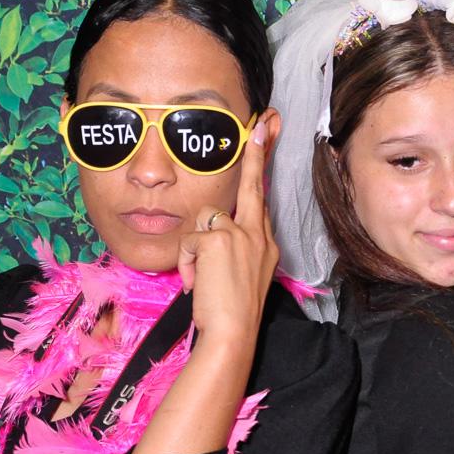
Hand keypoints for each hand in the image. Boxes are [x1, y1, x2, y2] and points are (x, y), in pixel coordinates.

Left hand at [177, 110, 282, 345]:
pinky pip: (189, 241)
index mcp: (264, 244)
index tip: (266, 133)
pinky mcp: (219, 239)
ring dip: (194, 249)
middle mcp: (258, 235)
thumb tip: (211, 236)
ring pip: (204, 219)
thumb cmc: (232, 313)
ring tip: (201, 280)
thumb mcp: (239, 277)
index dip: (262, 166)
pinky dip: (187, 264)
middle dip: (257, 151)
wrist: (233, 333)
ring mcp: (241, 235)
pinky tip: (196, 284)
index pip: (262, 199)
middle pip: (253, 186)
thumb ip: (232, 251)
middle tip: (266, 120)